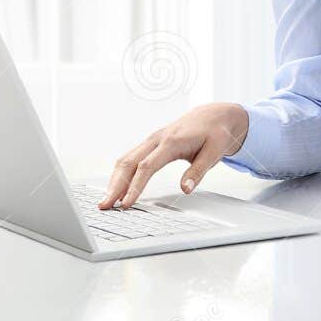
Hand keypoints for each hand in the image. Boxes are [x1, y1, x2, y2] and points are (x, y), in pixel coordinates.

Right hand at [97, 102, 249, 208]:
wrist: (215, 115)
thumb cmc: (215, 132)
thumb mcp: (214, 152)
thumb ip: (198, 171)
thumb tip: (185, 189)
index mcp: (172, 141)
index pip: (147, 166)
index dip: (135, 186)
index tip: (126, 204)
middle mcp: (157, 139)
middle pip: (129, 163)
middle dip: (115, 185)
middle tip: (105, 206)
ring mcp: (152, 140)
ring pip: (126, 160)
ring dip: (114, 180)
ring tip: (106, 201)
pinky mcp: (151, 144)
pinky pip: (131, 158)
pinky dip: (120, 174)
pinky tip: (116, 188)